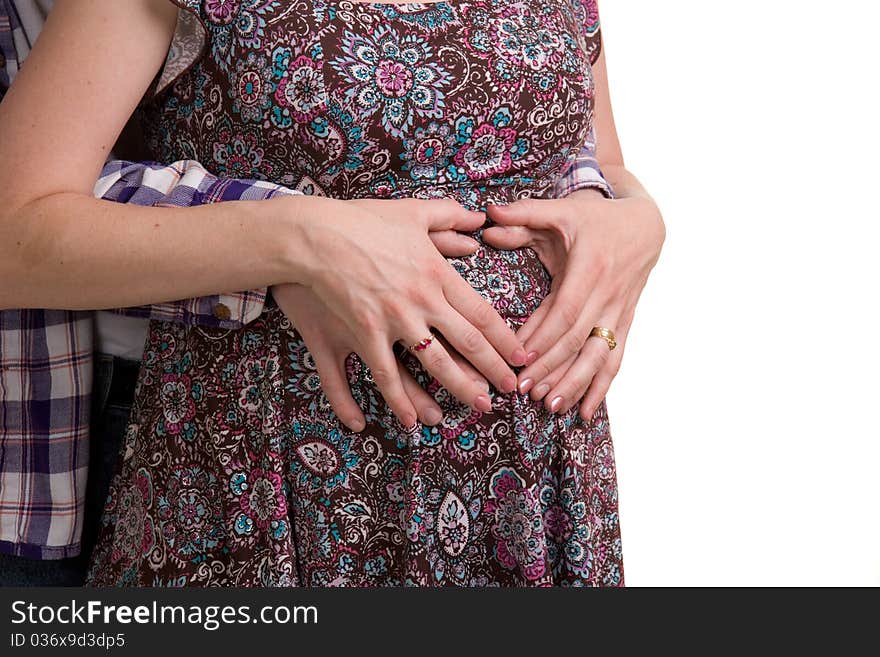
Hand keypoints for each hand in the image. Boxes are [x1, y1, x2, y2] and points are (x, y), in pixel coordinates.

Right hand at [294, 197, 526, 427]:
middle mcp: (423, 300)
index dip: (505, 338)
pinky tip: (410, 419)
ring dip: (461, 388)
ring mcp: (394, 320)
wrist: (317, 235)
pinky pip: (386, 374)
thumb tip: (478, 220)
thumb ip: (449, 216)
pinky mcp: (365, 334)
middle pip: (468, 342)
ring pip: (436, 363)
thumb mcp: (412, 211)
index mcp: (438, 273)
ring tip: (480, 406)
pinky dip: (399, 399)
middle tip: (512, 389)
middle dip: (494, 368)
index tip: (522, 355)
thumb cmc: (363, 220)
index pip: (482, 313)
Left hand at [483, 188, 663, 419]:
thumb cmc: (595, 218)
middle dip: (551, 367)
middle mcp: (607, 295)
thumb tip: (488, 215)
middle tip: (523, 389)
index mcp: (589, 268)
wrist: (646, 225)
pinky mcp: (625, 324)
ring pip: (599, 356)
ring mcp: (619, 312)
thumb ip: (524, 213)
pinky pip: (615, 360)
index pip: (565, 311)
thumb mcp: (562, 211)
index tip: (519, 359)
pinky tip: (585, 413)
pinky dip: (601, 388)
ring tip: (549, 406)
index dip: (543, 337)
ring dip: (575, 384)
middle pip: (578, 339)